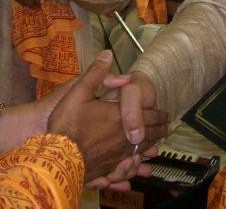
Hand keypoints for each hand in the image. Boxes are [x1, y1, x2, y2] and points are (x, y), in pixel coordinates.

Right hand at [48, 51, 168, 182]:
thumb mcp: (78, 92)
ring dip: (151, 147)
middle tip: (168, 129)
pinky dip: (136, 167)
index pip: (147, 115)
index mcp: (119, 117)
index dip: (158, 114)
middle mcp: (123, 137)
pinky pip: (128, 169)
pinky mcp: (108, 170)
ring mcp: (117, 156)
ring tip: (157, 148)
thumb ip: (95, 74)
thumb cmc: (67, 124)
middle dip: (159, 130)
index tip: (166, 114)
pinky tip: (137, 169)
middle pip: (148, 134)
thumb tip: (107, 53)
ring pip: (140, 151)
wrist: (57, 158)